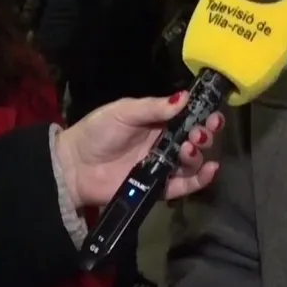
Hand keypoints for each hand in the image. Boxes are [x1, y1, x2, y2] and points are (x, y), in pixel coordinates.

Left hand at [56, 92, 222, 208]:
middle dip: (205, 135)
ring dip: (198, 154)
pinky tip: (210, 169)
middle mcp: (164, 144)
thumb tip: (185, 96)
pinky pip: (185, 186)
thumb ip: (153, 107)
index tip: (212, 114)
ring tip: (188, 149)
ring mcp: (163, 167)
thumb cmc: (97, 132)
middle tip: (201, 133)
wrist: (74, 166)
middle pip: (195, 140)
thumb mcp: (124, 112)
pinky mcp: (159, 189)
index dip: (203, 115)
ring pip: (193, 162)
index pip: (188, 118)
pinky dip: (201, 180)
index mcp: (157, 123)